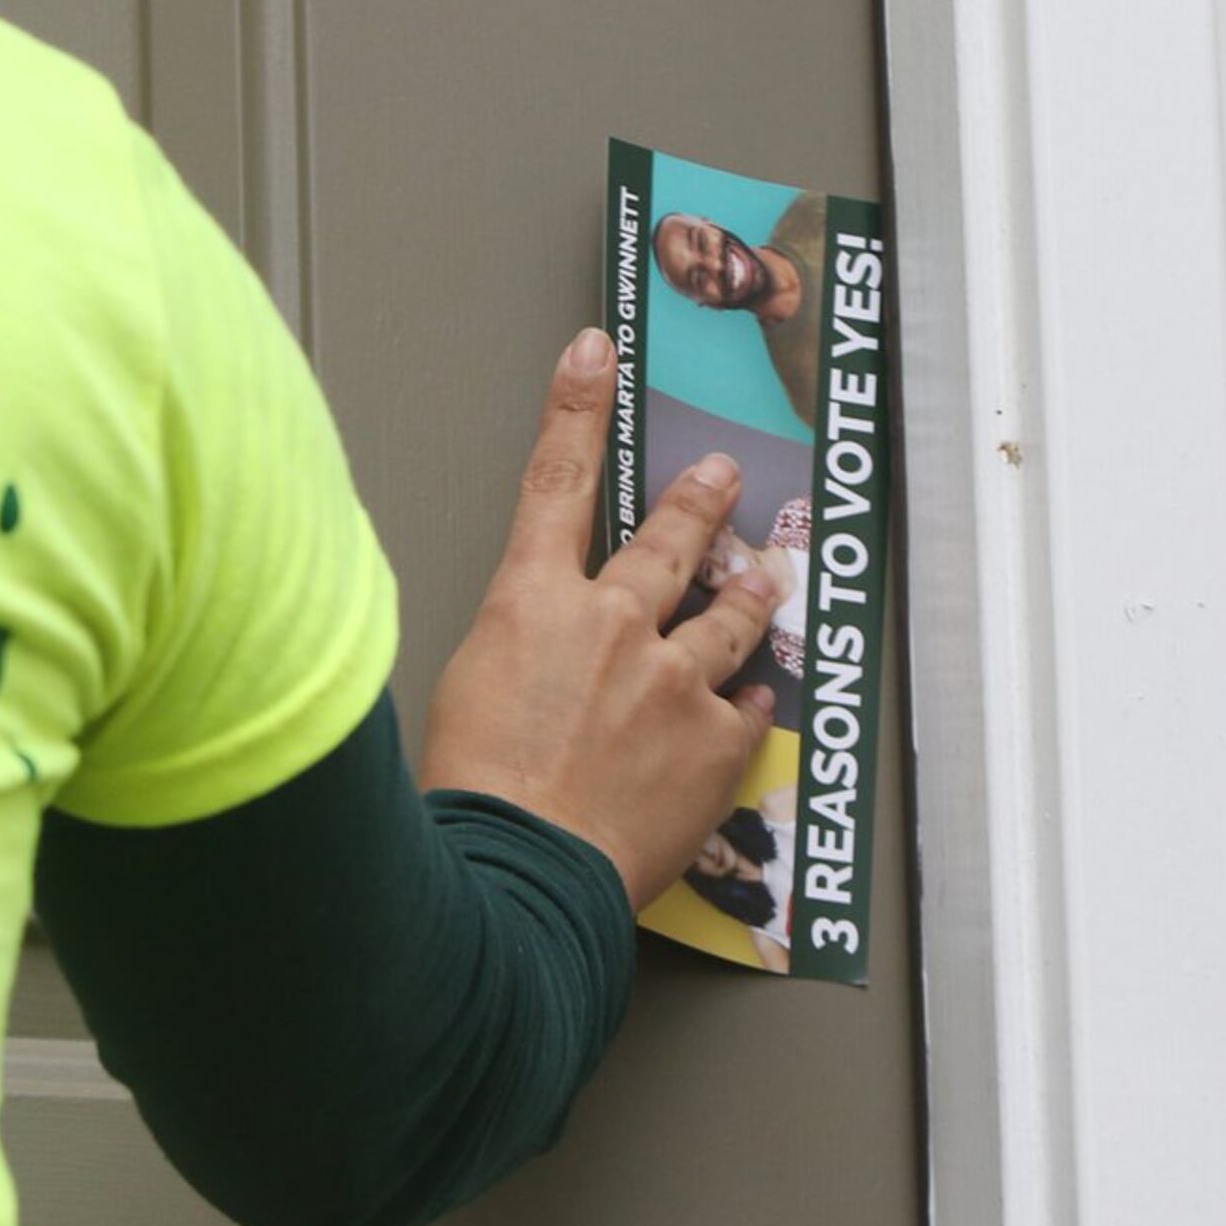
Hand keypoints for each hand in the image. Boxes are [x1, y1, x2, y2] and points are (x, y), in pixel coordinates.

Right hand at [421, 329, 780, 911]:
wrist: (519, 873)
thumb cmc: (473, 796)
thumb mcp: (461, 690)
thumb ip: (510, 651)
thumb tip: (529, 652)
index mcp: (532, 604)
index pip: (555, 481)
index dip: (574, 409)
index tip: (593, 352)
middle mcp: (612, 625)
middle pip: (668, 539)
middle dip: (701, 499)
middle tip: (722, 473)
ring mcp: (674, 680)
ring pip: (727, 616)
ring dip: (747, 594)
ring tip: (764, 578)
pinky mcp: (716, 742)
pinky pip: (749, 707)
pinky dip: (750, 702)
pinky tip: (756, 701)